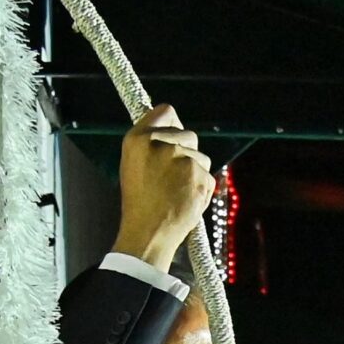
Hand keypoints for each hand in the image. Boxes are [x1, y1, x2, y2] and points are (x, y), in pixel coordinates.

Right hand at [111, 104, 214, 272]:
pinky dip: (203, 187)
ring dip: (195, 171)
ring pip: (201, 156)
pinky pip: (209, 175)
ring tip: (177, 190)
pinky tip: (187, 198)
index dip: (173, 124)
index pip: (166, 112)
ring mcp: (182, 158)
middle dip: (187, 151)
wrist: (149, 232)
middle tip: (172, 175)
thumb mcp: (134, 164)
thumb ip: (151, 144)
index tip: (174, 134)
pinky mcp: (199, 174)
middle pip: (189, 134)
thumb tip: (173, 129)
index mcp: (137, 138)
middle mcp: (160, 143)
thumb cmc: (140, 202)